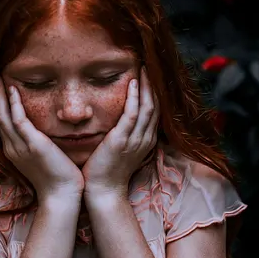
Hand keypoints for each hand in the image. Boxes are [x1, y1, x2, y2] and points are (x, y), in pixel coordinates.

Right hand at [0, 77, 84, 200]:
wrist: (62, 195)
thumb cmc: (57, 178)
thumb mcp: (41, 158)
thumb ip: (37, 144)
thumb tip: (41, 133)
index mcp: (13, 151)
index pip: (2, 124)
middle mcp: (11, 148)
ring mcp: (19, 146)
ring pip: (3, 117)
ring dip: (0, 96)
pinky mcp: (32, 144)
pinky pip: (18, 120)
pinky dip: (14, 104)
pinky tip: (13, 90)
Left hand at [82, 66, 158, 198]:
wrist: (103, 191)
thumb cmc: (107, 171)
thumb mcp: (122, 150)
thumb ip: (125, 134)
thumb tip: (120, 120)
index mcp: (146, 140)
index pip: (155, 111)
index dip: (154, 93)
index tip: (149, 76)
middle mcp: (145, 138)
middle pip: (156, 106)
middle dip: (153, 85)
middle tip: (150, 66)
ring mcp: (135, 139)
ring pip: (148, 107)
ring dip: (146, 86)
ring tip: (144, 69)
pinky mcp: (121, 140)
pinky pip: (132, 115)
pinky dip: (134, 98)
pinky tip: (132, 84)